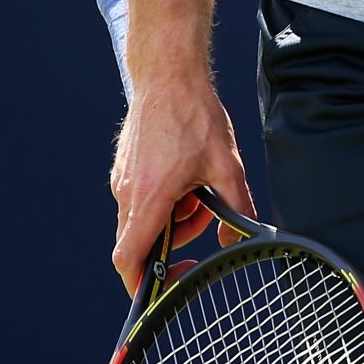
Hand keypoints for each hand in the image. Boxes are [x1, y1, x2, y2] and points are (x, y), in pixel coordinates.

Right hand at [109, 79, 256, 288]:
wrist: (168, 77)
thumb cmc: (195, 116)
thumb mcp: (227, 163)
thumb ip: (237, 204)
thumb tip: (241, 234)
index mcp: (149, 197)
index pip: (129, 258)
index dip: (141, 283)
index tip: (164, 287)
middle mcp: (127, 194)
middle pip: (143, 241)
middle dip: (176, 237)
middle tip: (204, 210)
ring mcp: (122, 182)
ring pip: (145, 220)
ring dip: (174, 215)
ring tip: (197, 184)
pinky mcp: (124, 172)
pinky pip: (141, 201)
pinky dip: (165, 199)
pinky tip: (185, 173)